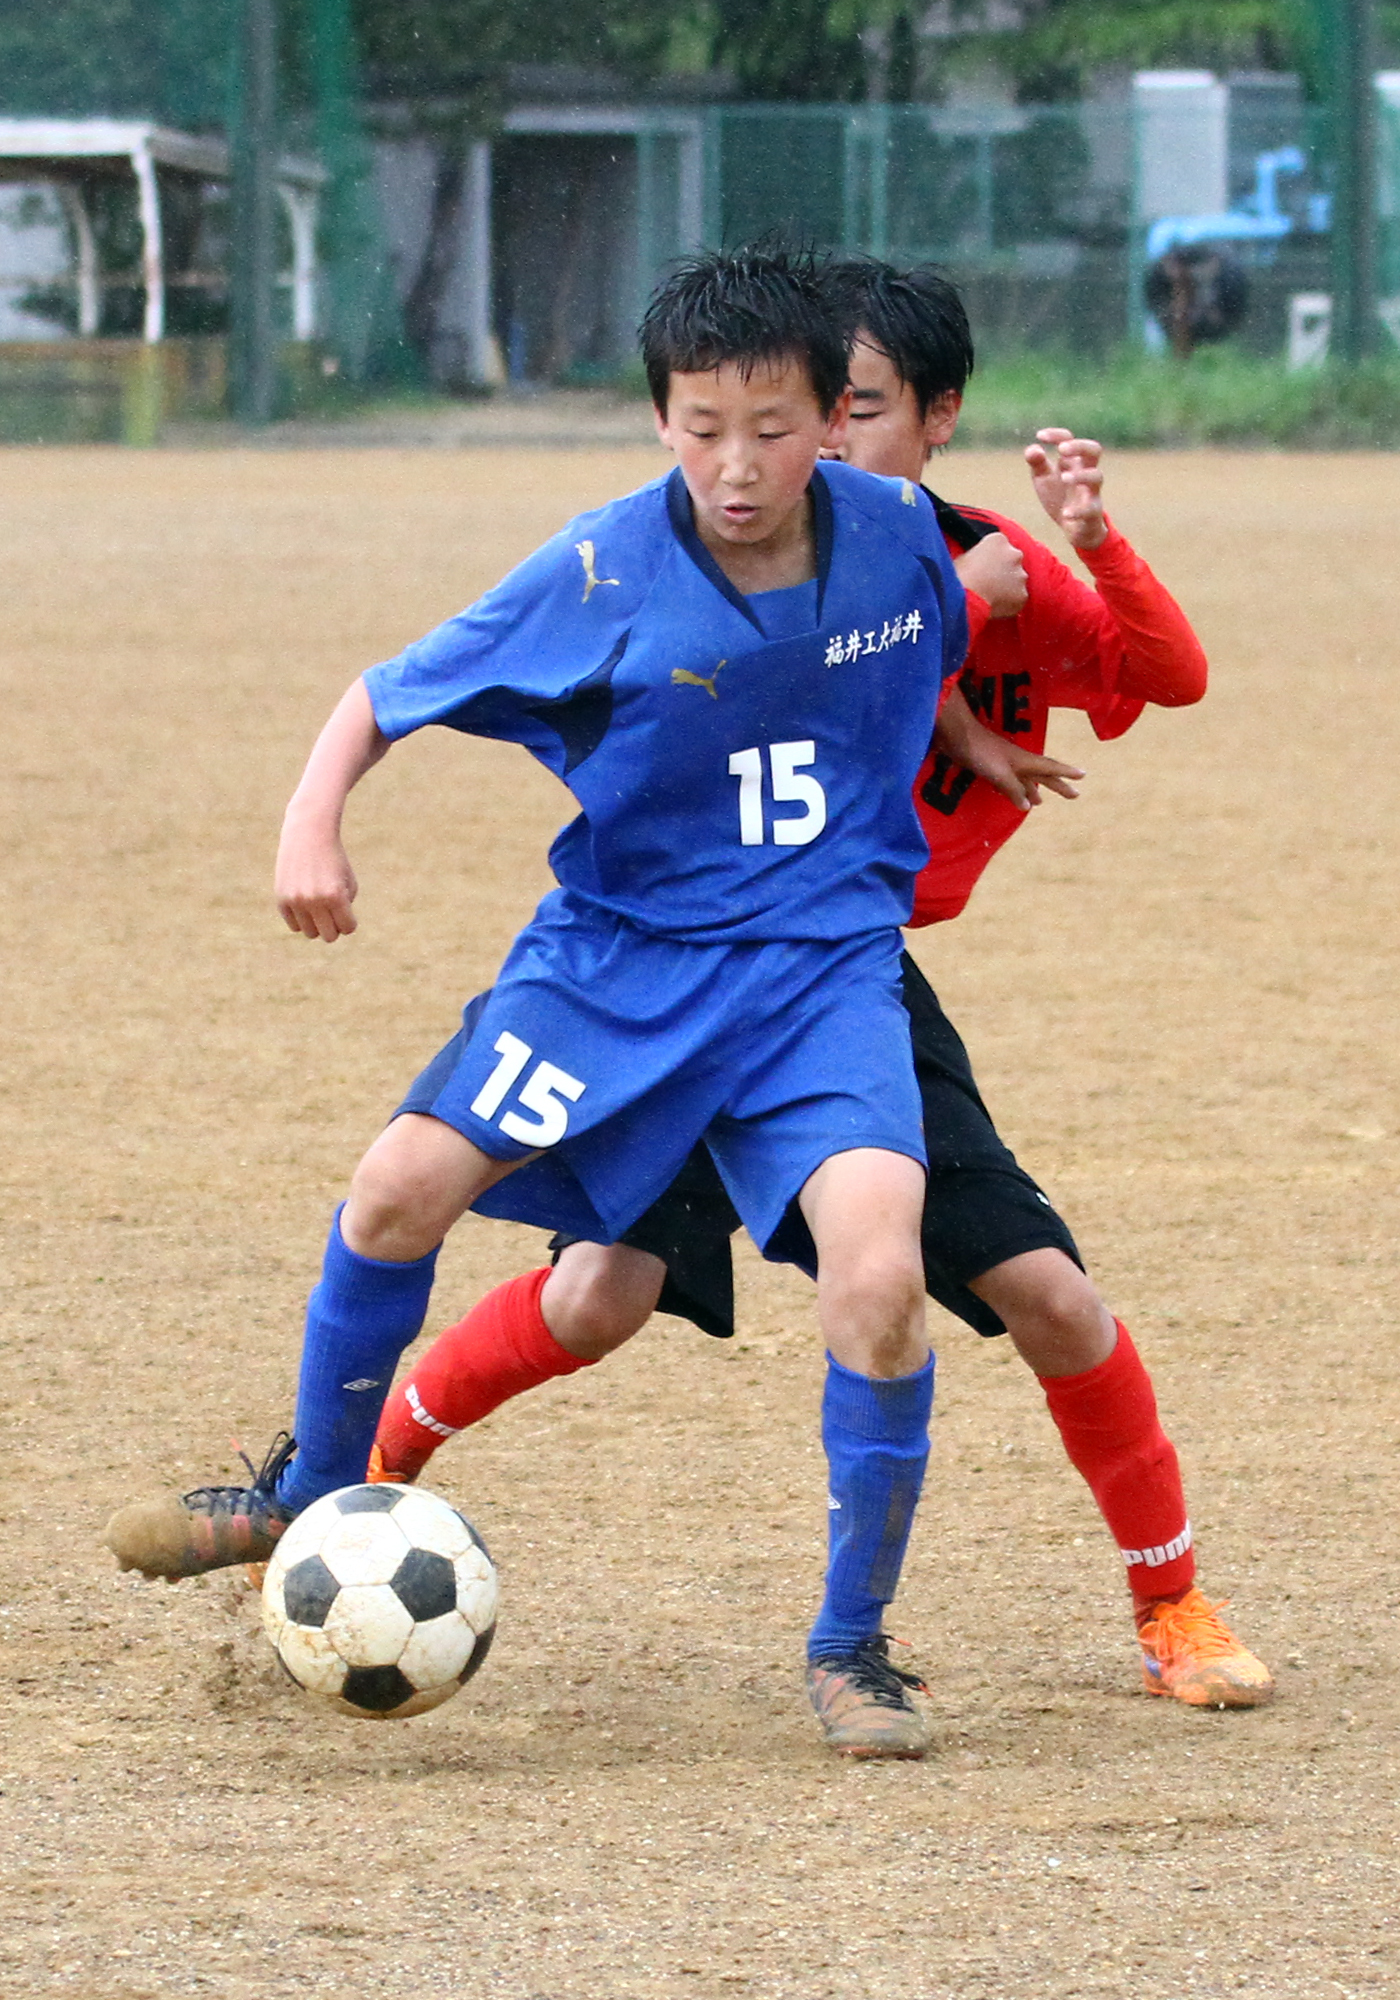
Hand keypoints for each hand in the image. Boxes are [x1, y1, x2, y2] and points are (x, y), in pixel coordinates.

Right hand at [276, 810, 358, 940]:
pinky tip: (305, 904)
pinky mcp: (281, 899)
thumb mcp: (348, 882)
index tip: (347, 911)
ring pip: (310, 933)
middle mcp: (314, 900)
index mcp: (335, 896)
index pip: (347, 928)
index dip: (349, 922)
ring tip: (319, 907)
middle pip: (329, 936)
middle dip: (334, 927)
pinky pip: (294, 926)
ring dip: (317, 925)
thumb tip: (335, 931)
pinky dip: (302, 920)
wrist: (308, 834)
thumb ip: (346, 910)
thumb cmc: (334, 860)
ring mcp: (295, 900)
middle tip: (333, 912)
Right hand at [954, 532, 1027, 617]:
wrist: (965, 601)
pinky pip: (1018, 598)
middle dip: (1003, 569)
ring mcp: (1021, 575)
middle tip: (988, 581)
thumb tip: (976, 561)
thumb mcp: (961, 557)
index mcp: (998, 540)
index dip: (991, 556)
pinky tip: (996, 607)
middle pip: (1012, 560)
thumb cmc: (957, 578)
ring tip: (990, 596)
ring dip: (1008, 585)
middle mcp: (1015, 554)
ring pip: (1017, 580)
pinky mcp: (1023, 595)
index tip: (983, 565)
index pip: (999, 544)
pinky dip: (1010, 602)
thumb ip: (976, 554)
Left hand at [969, 736, 1084, 811]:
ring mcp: (1003, 764)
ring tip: (1039, 802)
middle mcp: (1018, 762)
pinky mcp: (989, 766)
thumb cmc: (980, 752)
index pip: (1051, 767)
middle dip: (1057, 785)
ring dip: (1033, 790)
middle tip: (1075, 795)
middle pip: (1042, 775)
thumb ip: (1015, 789)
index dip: (1067, 772)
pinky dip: (1013, 790)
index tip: (1084, 775)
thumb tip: (1028, 806)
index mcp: (1025, 761)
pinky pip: (1007, 781)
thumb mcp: (1001, 774)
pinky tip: (1010, 795)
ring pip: (1024, 779)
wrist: (956, 735)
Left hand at [1025, 429, 1107, 550]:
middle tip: (1062, 450)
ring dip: (1080, 475)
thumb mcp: (1043, 478)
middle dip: (1079, 446)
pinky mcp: (1093, 512)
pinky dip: (1078, 511)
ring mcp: (1091, 492)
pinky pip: (1091, 509)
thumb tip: (1034, 448)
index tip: (1040, 436)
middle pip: (1094, 450)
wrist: (1073, 528)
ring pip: (1096, 476)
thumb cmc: (1059, 496)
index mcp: (1072, 461)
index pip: (1069, 440)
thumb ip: (1037, 462)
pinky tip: (1066, 513)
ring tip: (1064, 478)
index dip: (1056, 435)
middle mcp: (1085, 472)